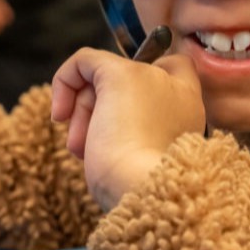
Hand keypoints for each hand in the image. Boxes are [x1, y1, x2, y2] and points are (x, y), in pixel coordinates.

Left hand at [50, 47, 204, 209]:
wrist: (143, 190)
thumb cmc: (138, 189)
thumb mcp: (140, 161)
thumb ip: (134, 135)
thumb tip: (102, 130)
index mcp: (189, 111)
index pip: (177, 70)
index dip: (142, 85)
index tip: (118, 119)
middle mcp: (176, 90)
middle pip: (126, 81)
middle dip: (99, 111)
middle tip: (87, 145)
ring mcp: (150, 77)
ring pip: (102, 78)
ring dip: (82, 115)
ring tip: (81, 148)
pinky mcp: (122, 74)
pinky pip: (85, 59)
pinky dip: (65, 81)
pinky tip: (59, 113)